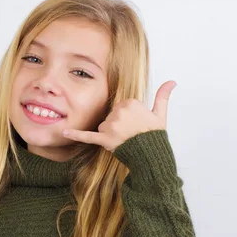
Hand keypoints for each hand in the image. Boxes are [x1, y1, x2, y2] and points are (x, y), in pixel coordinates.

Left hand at [62, 80, 176, 151]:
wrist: (151, 155)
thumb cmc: (155, 135)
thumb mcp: (160, 114)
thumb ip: (163, 96)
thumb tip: (173, 81)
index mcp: (131, 103)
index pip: (122, 107)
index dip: (129, 118)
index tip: (138, 125)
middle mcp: (119, 112)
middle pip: (112, 116)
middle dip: (119, 126)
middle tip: (132, 134)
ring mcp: (111, 126)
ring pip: (104, 127)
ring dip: (111, 134)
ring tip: (125, 141)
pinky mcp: (104, 139)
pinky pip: (88, 136)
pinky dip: (76, 135)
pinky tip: (64, 132)